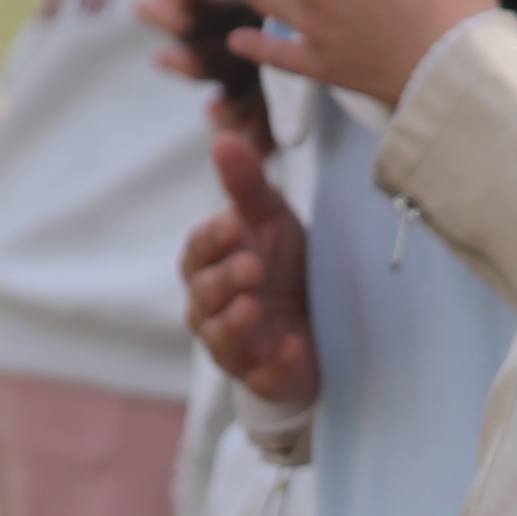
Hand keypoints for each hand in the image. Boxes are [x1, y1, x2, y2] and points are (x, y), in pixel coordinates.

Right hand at [182, 128, 317, 412]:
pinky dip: (274, 364)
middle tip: (252, 265)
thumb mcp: (271, 219)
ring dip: (235, 322)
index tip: (236, 222)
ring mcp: (236, 346)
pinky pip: (261, 376)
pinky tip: (294, 346)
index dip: (214, 238)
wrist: (317, 321)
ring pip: (220, 338)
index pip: (199, 250)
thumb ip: (246, 184)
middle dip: (224, 280)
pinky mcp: (263, 377)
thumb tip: (222, 138)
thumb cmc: (282, 265)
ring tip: (254, 306)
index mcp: (210, 266)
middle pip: (204, 295)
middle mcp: (212, 308)